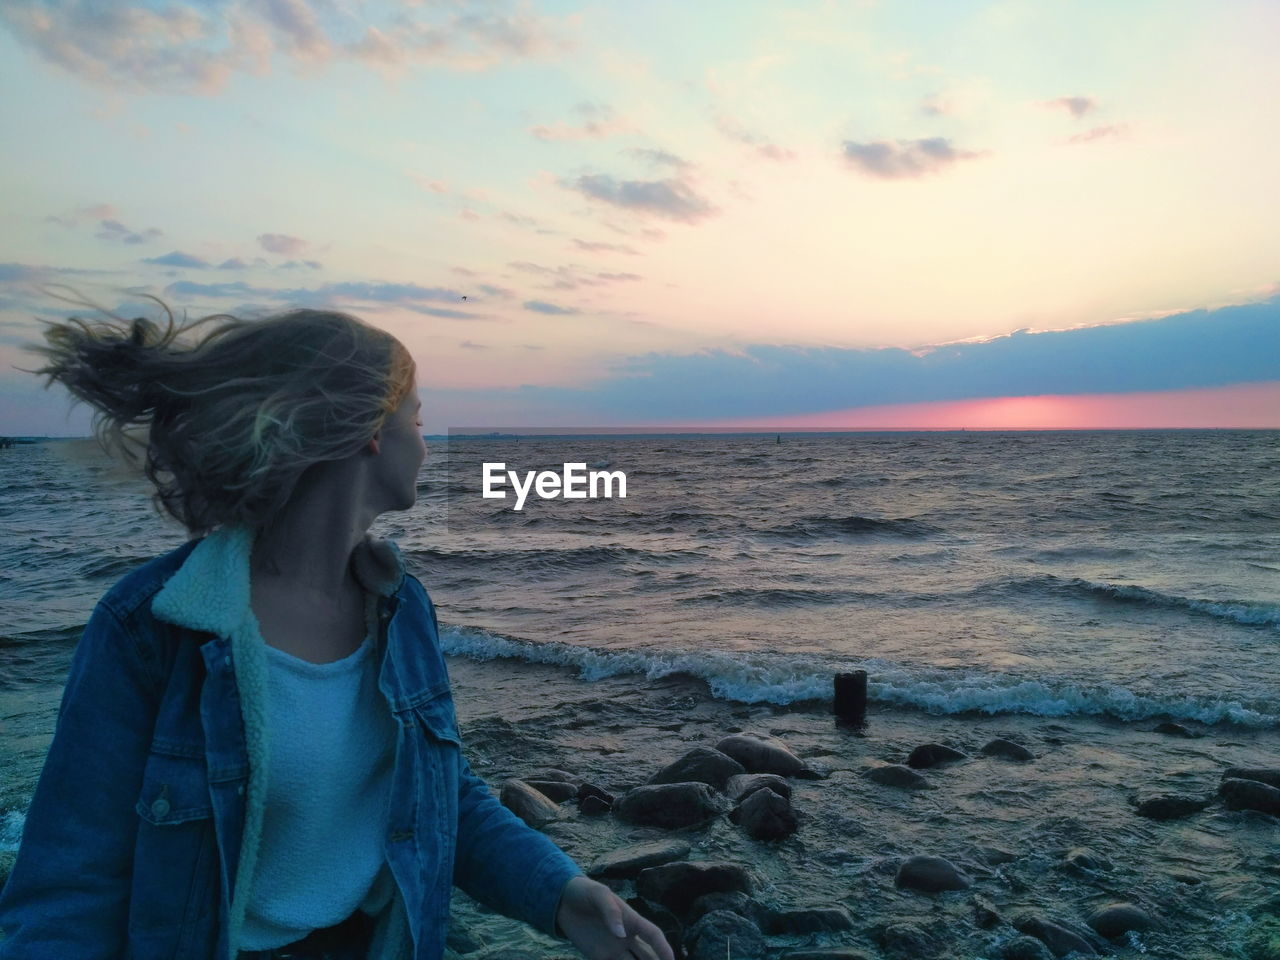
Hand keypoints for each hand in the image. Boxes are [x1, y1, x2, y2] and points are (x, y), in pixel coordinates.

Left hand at [554, 875, 674, 959]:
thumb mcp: (598, 895)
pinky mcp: (597, 956)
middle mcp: (626, 937)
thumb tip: (621, 935)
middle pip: (647, 955)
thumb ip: (610, 912)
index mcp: (631, 920)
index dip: (663, 947)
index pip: (653, 935)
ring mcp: (612, 949)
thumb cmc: (585, 892)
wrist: (562, 900)